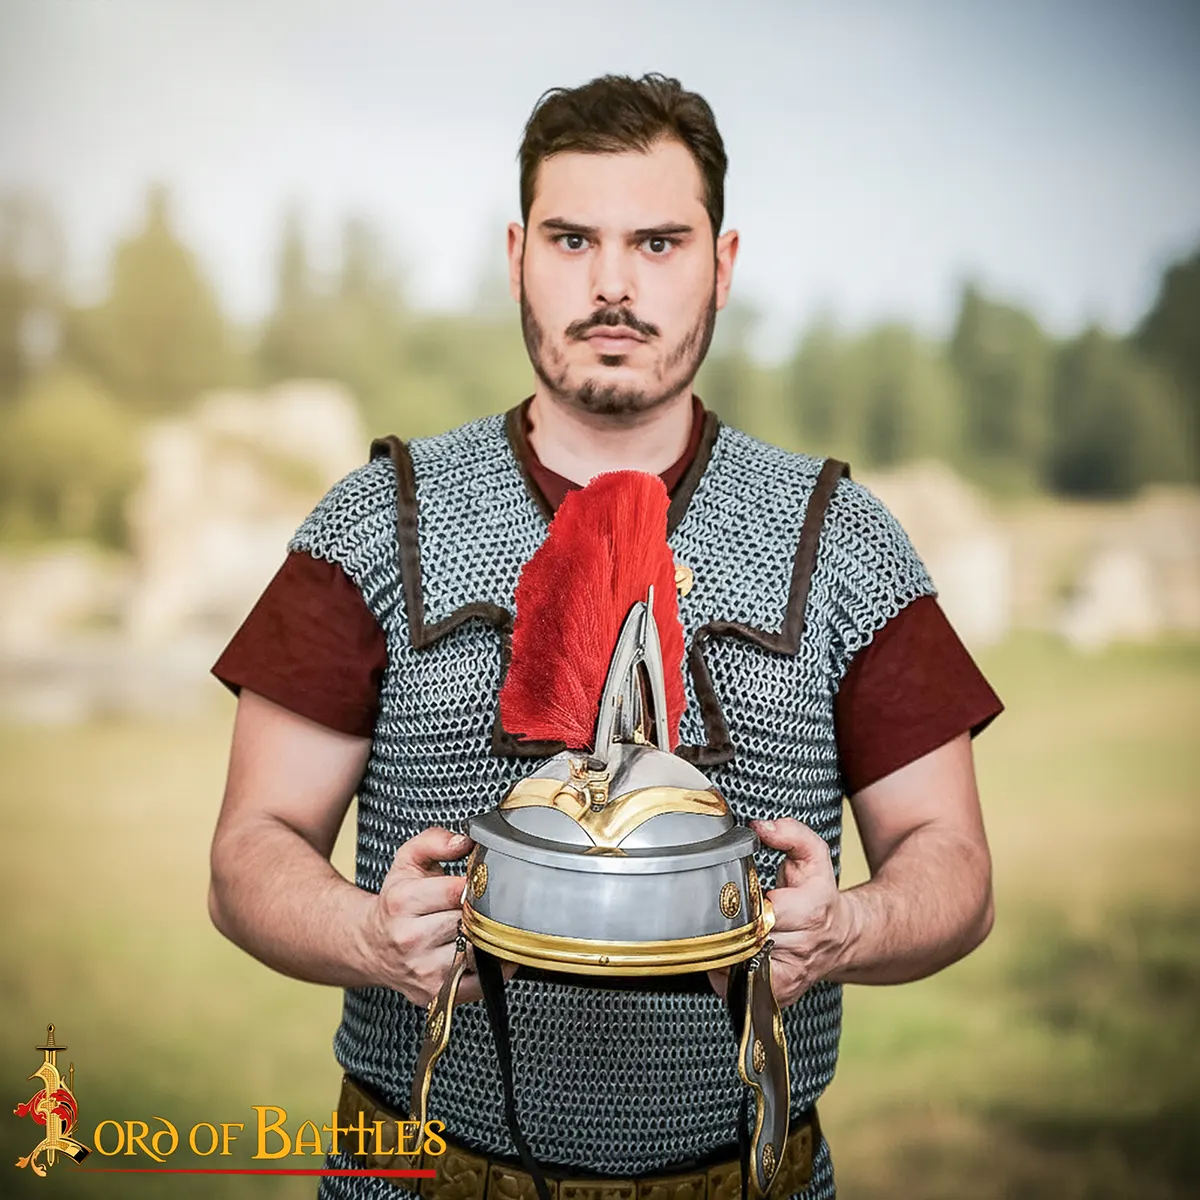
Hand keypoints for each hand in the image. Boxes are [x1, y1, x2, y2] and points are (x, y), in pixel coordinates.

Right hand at [364, 826, 480, 1007]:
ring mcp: (423, 971)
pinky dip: (494, 967)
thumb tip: (466, 842)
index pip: (457, 891)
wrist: (372, 945)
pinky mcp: (436, 994)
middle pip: (469, 922)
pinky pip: (482, 982)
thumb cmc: (396, 902)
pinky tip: (489, 952)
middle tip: (484, 905)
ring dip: (488, 938)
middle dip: (482, 911)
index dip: (477, 884)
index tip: (481, 883)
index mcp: (402, 902)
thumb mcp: (408, 861)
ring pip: (477, 951)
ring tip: (483, 927)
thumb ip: (436, 841)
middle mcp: (409, 939)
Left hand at [708, 818, 855, 1006]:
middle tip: (727, 910)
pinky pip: (735, 985)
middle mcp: (800, 949)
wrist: (840, 937)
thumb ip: (790, 834)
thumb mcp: (813, 856)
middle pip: (744, 938)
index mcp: (809, 912)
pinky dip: (726, 969)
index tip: (734, 893)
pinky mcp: (777, 994)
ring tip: (730, 929)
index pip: (762, 912)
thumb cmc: (820, 895)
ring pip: (735, 965)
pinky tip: (734, 951)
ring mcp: (789, 977)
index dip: (741, 903)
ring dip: (725, 946)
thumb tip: (760, 827)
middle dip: (729, 923)